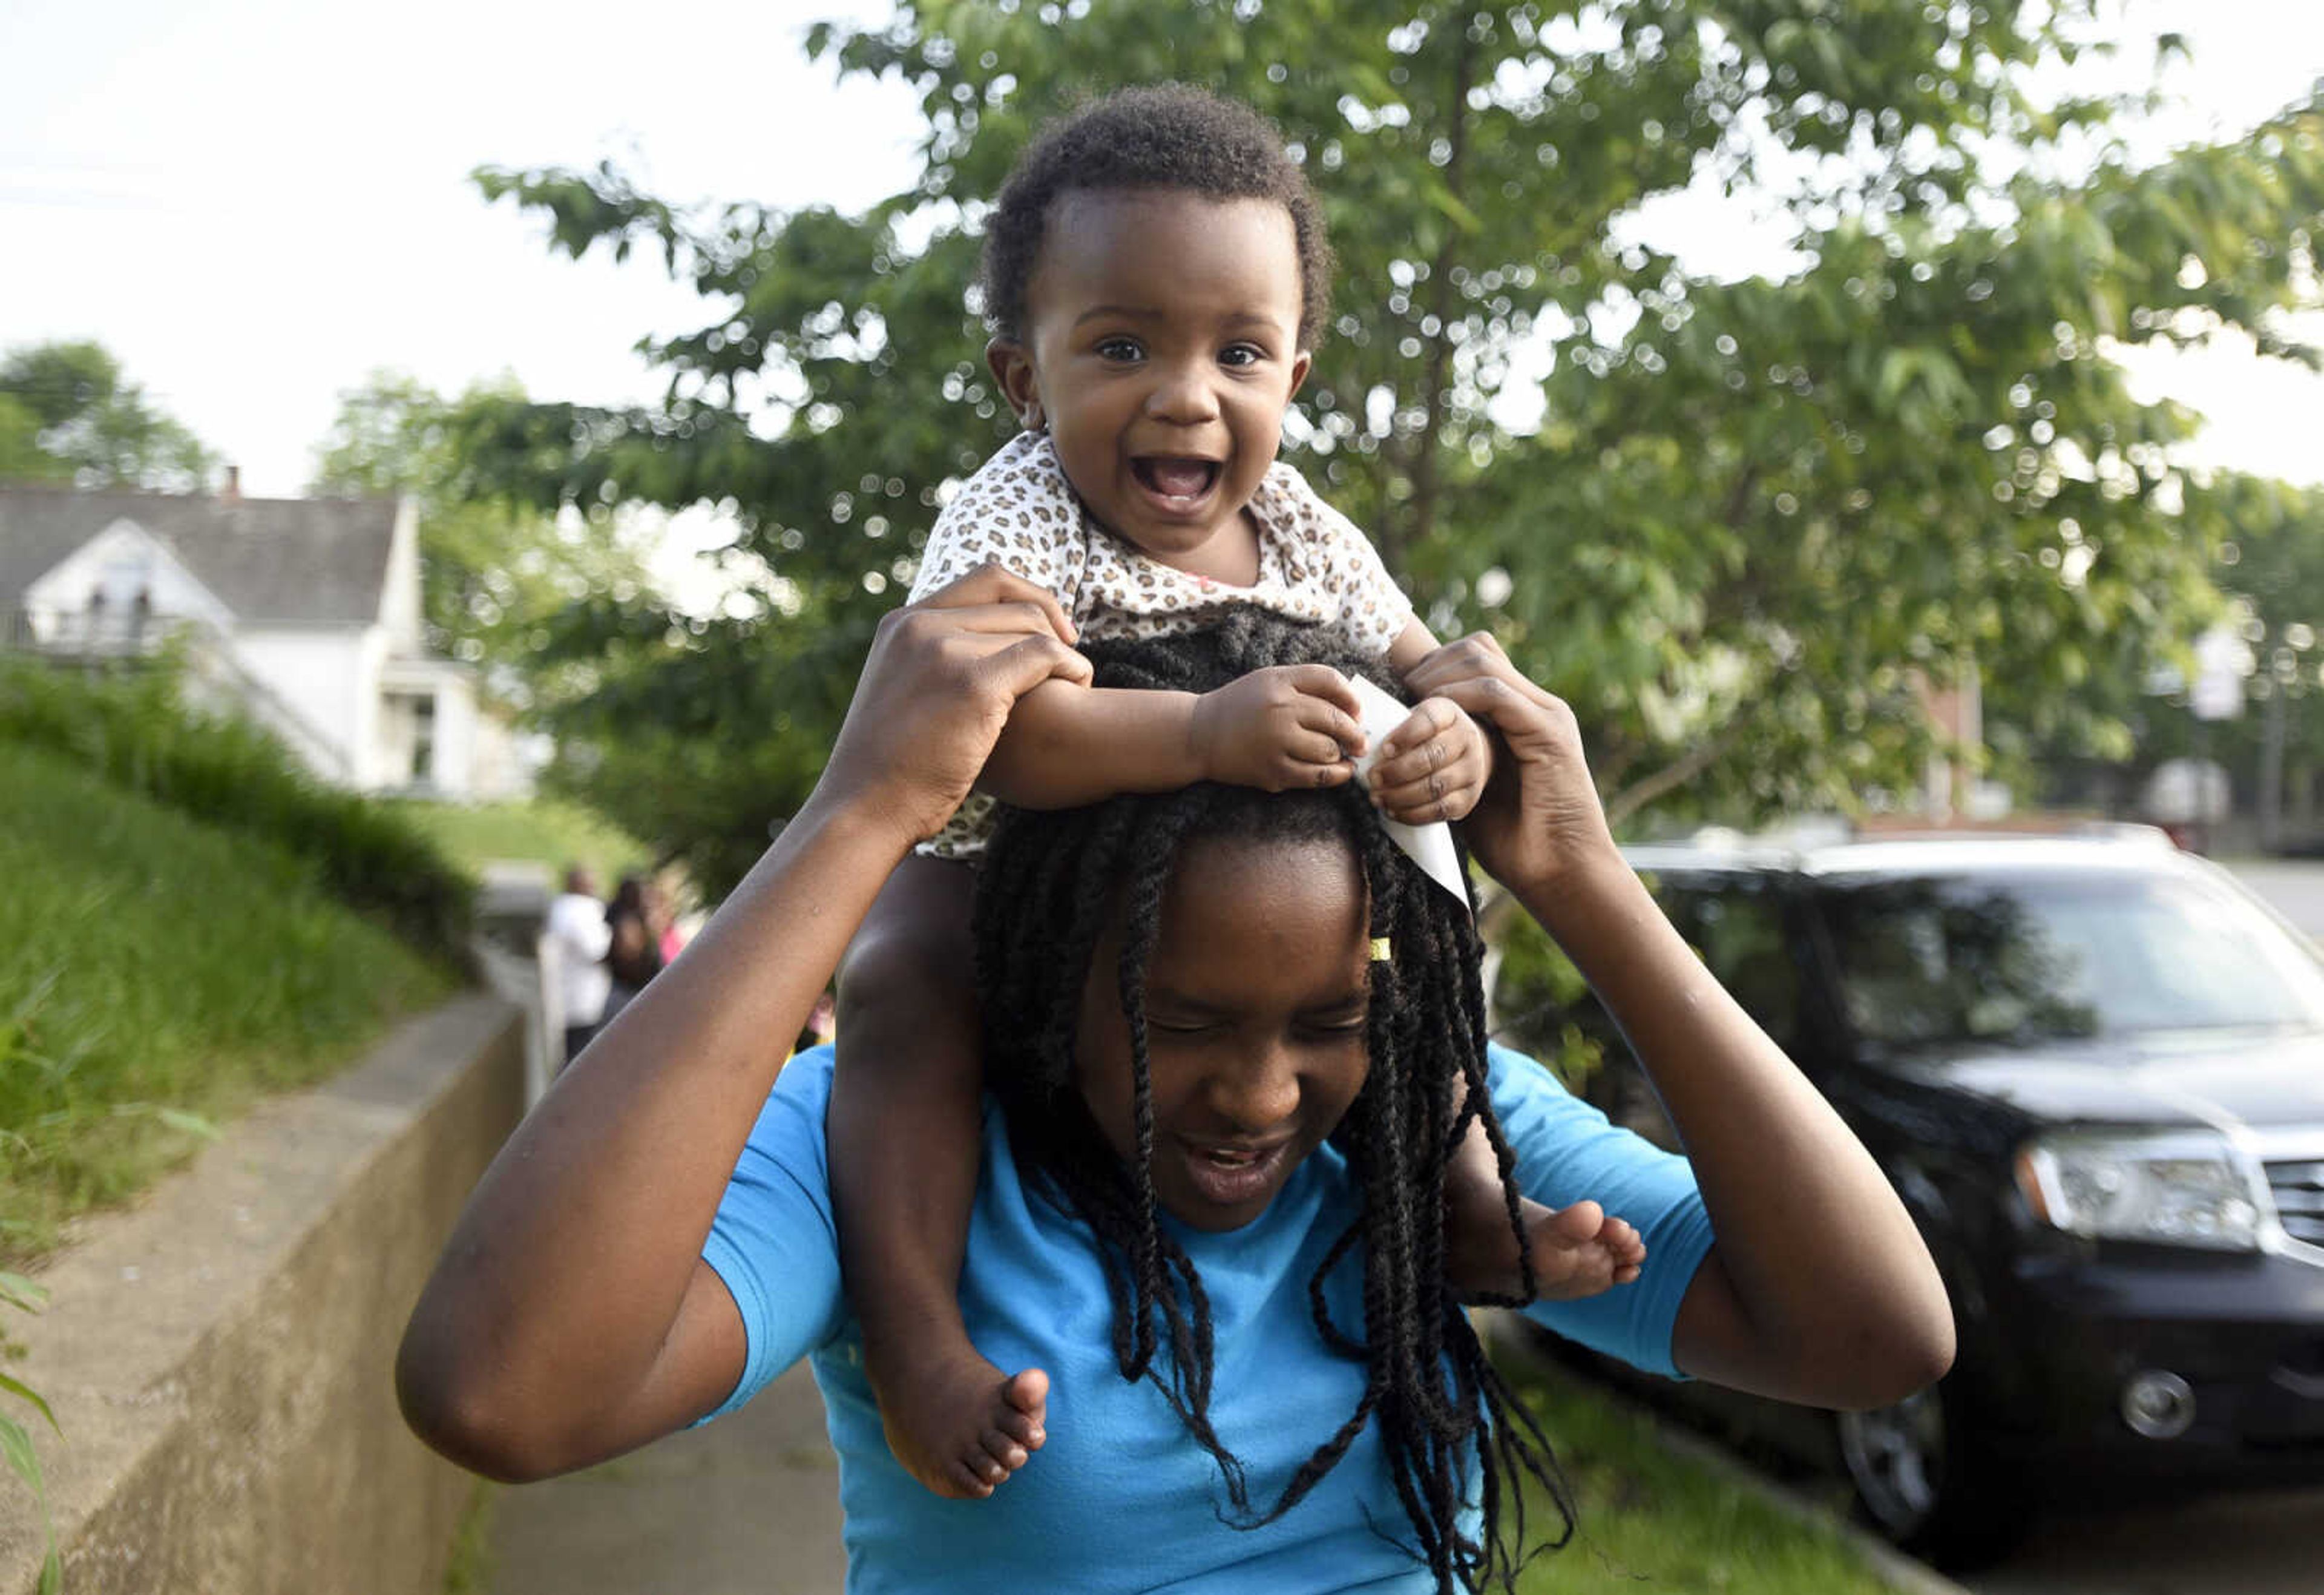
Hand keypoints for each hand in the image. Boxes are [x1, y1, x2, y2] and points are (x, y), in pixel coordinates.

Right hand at [818, 564, 1091, 844]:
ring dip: (1065, 653)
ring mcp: (944, 650)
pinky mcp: (973, 684)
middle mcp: (919, 625)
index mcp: (902, 623)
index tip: (1052, 629)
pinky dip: (1073, 667)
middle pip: (1014, 600)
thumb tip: (980, 653)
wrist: (865, 809)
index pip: (985, 579)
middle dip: (1053, 625)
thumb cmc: (890, 768)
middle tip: (1069, 661)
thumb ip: (933, 660)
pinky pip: (1046, 654)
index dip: (1029, 597)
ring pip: (1033, 627)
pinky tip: (1081, 688)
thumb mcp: (901, 692)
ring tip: (1074, 686)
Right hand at [1189, 664, 1366, 791]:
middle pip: (1335, 719)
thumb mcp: (1269, 680)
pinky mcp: (1273, 772)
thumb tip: (1352, 706)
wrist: (1199, 735)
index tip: (1357, 710)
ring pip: (1329, 750)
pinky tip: (1340, 771)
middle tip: (1361, 741)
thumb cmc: (1241, 706)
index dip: (1351, 697)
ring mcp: (1276, 744)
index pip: (1329, 680)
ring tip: (1345, 755)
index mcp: (1278, 682)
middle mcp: (1279, 710)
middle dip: (1355, 733)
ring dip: (1342, 754)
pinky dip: (1336, 775)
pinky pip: (1316, 777)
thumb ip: (1306, 684)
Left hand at [1367, 696, 1489, 824]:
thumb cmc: (1425, 735)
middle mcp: (1466, 739)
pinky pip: (1440, 809)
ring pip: (1435, 786)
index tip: (1384, 749)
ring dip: (1401, 795)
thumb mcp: (1413, 720)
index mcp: (1449, 713)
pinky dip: (1413, 814)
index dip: (1405, 736)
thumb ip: (1393, 726)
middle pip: (1432, 757)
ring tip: (1377, 797)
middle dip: (1397, 771)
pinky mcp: (1468, 798)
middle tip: (1373, 779)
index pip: (1429, 721)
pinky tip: (1393, 810)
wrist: (1461, 753)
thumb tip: (1360, 743)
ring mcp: (1472, 770)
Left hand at [1400, 632, 1614, 895]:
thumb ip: (1454, 760)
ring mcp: (1547, 716)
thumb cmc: (1517, 843)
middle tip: (1401, 691)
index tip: (1400, 692)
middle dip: (1432, 664)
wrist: (1564, 872)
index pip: (1477, 660)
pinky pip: (1497, 694)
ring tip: (1410, 702)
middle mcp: (1537, 706)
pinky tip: (1434, 715)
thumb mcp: (1473, 790)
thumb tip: (1402, 753)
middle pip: (1478, 650)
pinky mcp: (1550, 732)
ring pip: (1484, 663)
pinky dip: (1460, 697)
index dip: (1435, 666)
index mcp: (1521, 716)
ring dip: (1438, 679)